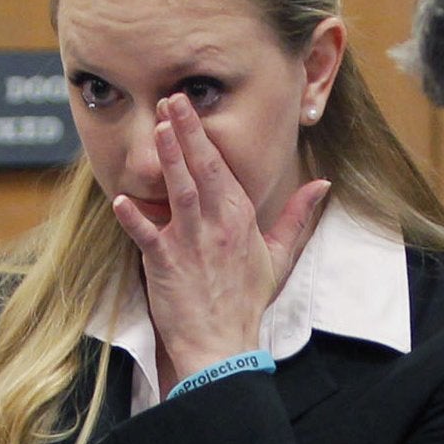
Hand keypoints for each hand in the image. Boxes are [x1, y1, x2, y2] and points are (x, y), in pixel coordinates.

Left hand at [110, 94, 329, 385]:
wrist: (224, 344)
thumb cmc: (245, 301)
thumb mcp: (278, 256)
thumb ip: (295, 216)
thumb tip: (322, 185)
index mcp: (240, 218)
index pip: (221, 167)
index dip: (202, 135)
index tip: (188, 106)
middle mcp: (218, 224)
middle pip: (202, 168)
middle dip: (186, 131)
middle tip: (171, 99)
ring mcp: (191, 243)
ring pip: (179, 191)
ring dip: (169, 158)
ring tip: (159, 127)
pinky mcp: (166, 264)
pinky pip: (146, 235)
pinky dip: (133, 218)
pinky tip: (121, 199)